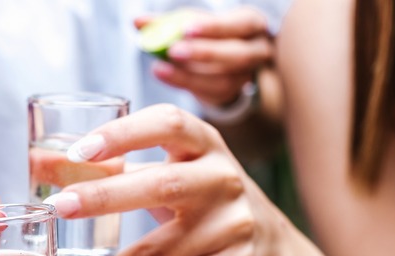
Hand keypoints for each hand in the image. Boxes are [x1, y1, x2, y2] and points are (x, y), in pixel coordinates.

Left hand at [45, 104, 292, 255]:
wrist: (266, 243)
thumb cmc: (196, 197)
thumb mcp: (164, 169)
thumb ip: (109, 164)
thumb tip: (39, 163)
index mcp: (202, 143)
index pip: (167, 123)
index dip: (123, 133)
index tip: (79, 151)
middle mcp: (224, 176)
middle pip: (163, 184)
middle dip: (106, 196)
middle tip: (60, 207)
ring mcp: (236, 221)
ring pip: (165, 247)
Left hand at [139, 7, 271, 105]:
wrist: (225, 61)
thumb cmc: (209, 34)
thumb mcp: (194, 23)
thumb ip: (168, 22)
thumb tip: (137, 22)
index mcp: (251, 24)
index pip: (239, 24)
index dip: (214, 27)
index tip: (186, 28)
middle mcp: (256, 51)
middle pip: (235, 55)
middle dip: (203, 53)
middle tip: (173, 51)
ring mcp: (245, 76)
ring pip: (222, 80)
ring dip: (189, 75)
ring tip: (160, 68)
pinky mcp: (230, 94)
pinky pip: (209, 93)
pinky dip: (184, 84)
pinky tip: (164, 75)